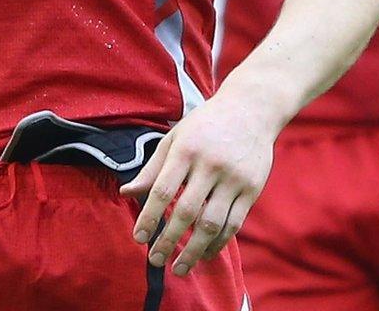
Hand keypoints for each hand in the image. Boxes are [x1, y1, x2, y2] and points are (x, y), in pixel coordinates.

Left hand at [121, 89, 280, 275]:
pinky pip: (234, 223)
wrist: (252, 109)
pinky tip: (205, 254)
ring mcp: (234, 178)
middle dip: (168, 240)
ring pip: (212, 223)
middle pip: (186, 211)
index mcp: (186, 149)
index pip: (162, 190)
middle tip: (155, 261)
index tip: (139, 238)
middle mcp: (210, 164)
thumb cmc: (206, 125)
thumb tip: (126, 193)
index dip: (149, 217)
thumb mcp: (175, 138)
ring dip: (193, 250)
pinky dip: (218, 243)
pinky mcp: (252, 188)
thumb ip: (152, 168)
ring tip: (179, 268)